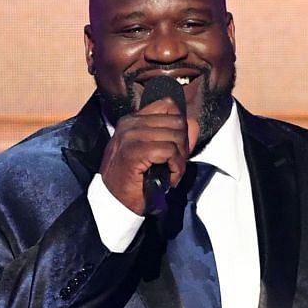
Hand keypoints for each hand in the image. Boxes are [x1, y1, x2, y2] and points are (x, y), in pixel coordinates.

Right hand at [98, 93, 188, 212]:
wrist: (114, 203)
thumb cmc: (135, 180)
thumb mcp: (157, 153)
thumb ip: (176, 136)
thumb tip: (193, 123)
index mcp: (133, 120)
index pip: (168, 105)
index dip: (179, 126)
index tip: (176, 147)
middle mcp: (130, 123)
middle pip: (176, 121)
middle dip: (183, 145)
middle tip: (175, 164)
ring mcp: (130, 136)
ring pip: (175, 136)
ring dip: (180, 159)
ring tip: (171, 172)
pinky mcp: (133, 151)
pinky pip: (169, 151)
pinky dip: (175, 168)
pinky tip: (169, 178)